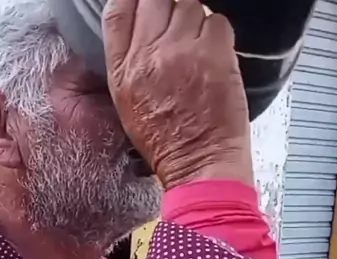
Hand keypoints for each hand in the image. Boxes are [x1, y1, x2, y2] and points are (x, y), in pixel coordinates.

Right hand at [103, 0, 252, 188]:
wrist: (200, 165)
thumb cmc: (169, 140)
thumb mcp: (129, 102)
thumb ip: (130, 59)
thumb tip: (142, 26)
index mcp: (123, 68)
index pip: (119, 8)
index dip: (136, 1)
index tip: (147, 6)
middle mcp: (148, 53)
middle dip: (167, 7)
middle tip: (178, 31)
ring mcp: (182, 49)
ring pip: (188, 5)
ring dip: (195, 21)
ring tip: (198, 49)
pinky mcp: (213, 52)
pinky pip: (216, 20)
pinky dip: (217, 33)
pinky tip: (214, 56)